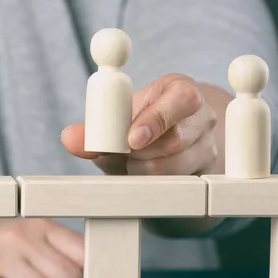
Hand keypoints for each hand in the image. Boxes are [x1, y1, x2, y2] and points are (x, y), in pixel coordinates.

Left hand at [62, 73, 218, 175]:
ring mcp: (208, 147)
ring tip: (133, 163)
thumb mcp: (118, 123)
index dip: (155, 120)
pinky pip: (181, 186)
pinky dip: (155, 186)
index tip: (131, 140)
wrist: (164, 147)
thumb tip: (69, 139)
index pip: (182, 99)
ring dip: (144, 170)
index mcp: (182, 90)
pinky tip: (145, 177)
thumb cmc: (139, 127)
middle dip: (141, 153)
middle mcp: (203, 117)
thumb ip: (93, 131)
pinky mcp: (206, 174)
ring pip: (176, 168)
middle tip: (124, 154)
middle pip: (177, 140)